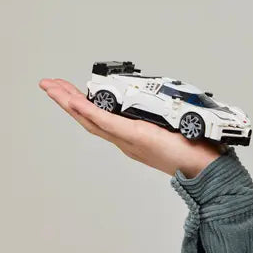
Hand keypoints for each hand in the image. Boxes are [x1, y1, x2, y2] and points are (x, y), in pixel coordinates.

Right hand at [38, 78, 225, 177]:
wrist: (205, 169)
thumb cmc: (194, 150)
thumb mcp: (171, 126)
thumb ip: (162, 115)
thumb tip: (166, 100)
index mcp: (130, 136)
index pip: (99, 117)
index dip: (80, 104)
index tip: (67, 89)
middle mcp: (124, 140)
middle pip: (87, 118)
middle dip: (65, 100)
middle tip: (47, 84)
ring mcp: (127, 139)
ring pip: (91, 119)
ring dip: (69, 102)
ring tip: (52, 88)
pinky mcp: (136, 136)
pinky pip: (107, 123)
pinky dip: (88, 111)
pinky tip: (74, 101)